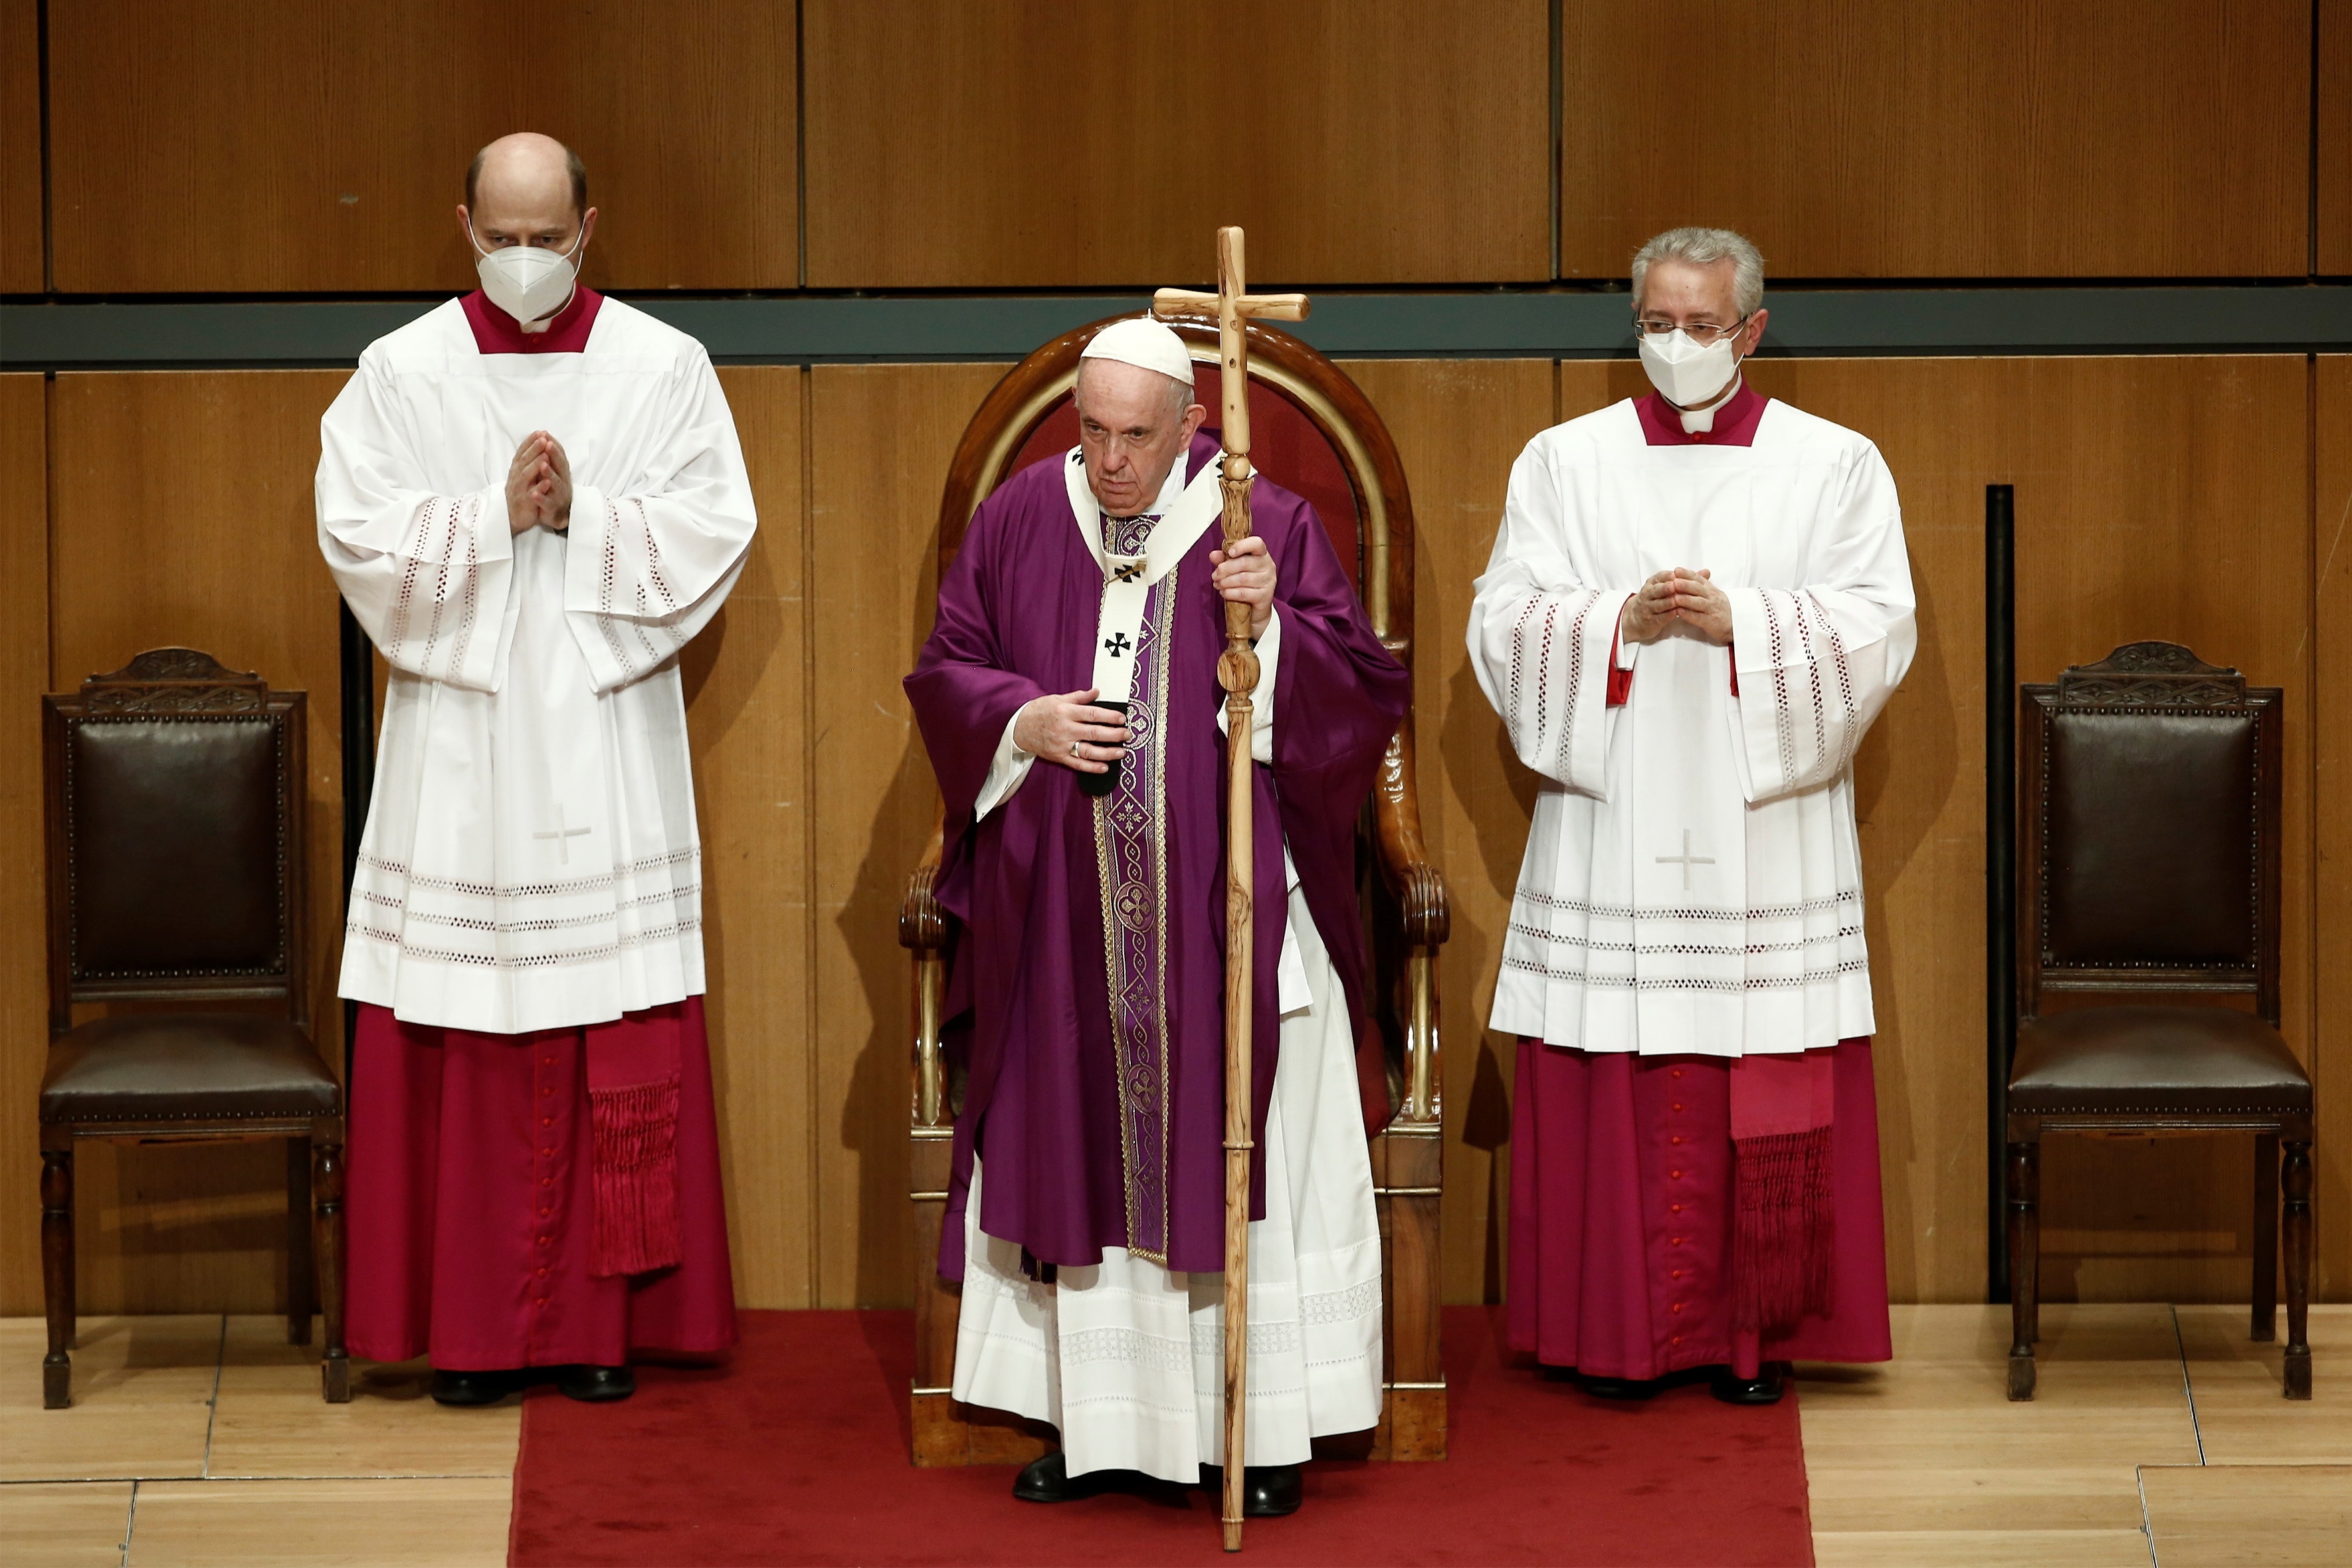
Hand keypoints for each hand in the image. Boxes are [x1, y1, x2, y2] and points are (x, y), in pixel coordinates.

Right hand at [505, 434, 546, 533]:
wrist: (512, 515)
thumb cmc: (519, 492)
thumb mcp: (520, 474)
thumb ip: (526, 460)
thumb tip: (535, 442)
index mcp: (517, 469)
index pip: (522, 452)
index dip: (530, 442)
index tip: (539, 432)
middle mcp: (516, 476)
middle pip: (525, 460)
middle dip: (534, 449)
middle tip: (543, 438)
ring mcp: (520, 489)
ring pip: (527, 475)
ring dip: (536, 465)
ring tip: (545, 456)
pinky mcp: (525, 502)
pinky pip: (532, 494)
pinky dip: (539, 488)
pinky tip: (547, 482)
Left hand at [532, 433, 572, 531]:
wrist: (558, 513)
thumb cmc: (553, 488)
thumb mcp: (554, 470)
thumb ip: (550, 456)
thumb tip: (544, 436)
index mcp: (561, 471)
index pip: (559, 454)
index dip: (553, 444)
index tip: (545, 433)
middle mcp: (562, 480)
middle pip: (559, 465)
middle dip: (553, 454)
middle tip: (547, 444)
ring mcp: (558, 494)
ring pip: (555, 483)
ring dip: (549, 473)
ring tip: (542, 465)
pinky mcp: (552, 507)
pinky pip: (547, 502)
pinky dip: (541, 498)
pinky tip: (534, 493)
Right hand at [1014, 689, 1132, 774]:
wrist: (1019, 726)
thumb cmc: (1039, 711)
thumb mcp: (1058, 698)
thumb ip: (1079, 697)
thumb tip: (1097, 691)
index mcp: (1066, 711)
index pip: (1093, 714)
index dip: (1110, 717)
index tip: (1122, 718)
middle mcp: (1065, 729)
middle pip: (1095, 733)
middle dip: (1114, 735)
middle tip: (1128, 735)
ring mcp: (1062, 745)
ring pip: (1089, 751)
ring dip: (1108, 753)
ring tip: (1122, 752)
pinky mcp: (1058, 757)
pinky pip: (1077, 764)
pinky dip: (1092, 767)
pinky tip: (1105, 767)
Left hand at [1209, 535, 1275, 639]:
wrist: (1256, 607)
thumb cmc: (1246, 583)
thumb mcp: (1234, 569)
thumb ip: (1224, 560)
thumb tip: (1213, 555)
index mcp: (1262, 554)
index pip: (1257, 543)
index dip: (1242, 546)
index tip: (1229, 552)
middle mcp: (1268, 566)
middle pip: (1244, 562)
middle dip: (1225, 569)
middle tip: (1215, 575)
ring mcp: (1269, 581)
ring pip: (1243, 578)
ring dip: (1225, 582)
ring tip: (1217, 584)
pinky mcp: (1265, 596)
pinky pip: (1244, 593)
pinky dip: (1230, 593)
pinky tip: (1224, 593)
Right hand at [1621, 570, 1677, 644]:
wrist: (1635, 618)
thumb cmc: (1651, 600)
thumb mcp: (1658, 586)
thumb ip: (1671, 579)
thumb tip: (1692, 572)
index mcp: (1651, 584)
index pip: (1658, 578)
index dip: (1666, 576)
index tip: (1674, 574)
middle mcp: (1647, 595)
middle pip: (1655, 591)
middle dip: (1664, 588)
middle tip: (1673, 585)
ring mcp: (1648, 608)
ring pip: (1657, 605)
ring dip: (1667, 602)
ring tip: (1675, 600)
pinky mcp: (1651, 621)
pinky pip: (1659, 618)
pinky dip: (1667, 615)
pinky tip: (1675, 613)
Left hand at [1666, 567, 1732, 644]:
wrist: (1736, 623)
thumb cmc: (1719, 608)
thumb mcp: (1711, 593)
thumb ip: (1699, 583)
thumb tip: (1684, 572)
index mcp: (1710, 589)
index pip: (1698, 579)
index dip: (1687, 574)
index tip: (1676, 570)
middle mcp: (1711, 597)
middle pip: (1698, 589)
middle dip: (1685, 584)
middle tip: (1674, 581)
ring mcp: (1712, 609)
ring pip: (1698, 603)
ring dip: (1686, 600)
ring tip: (1675, 597)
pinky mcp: (1711, 622)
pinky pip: (1699, 618)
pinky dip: (1689, 615)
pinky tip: (1679, 613)